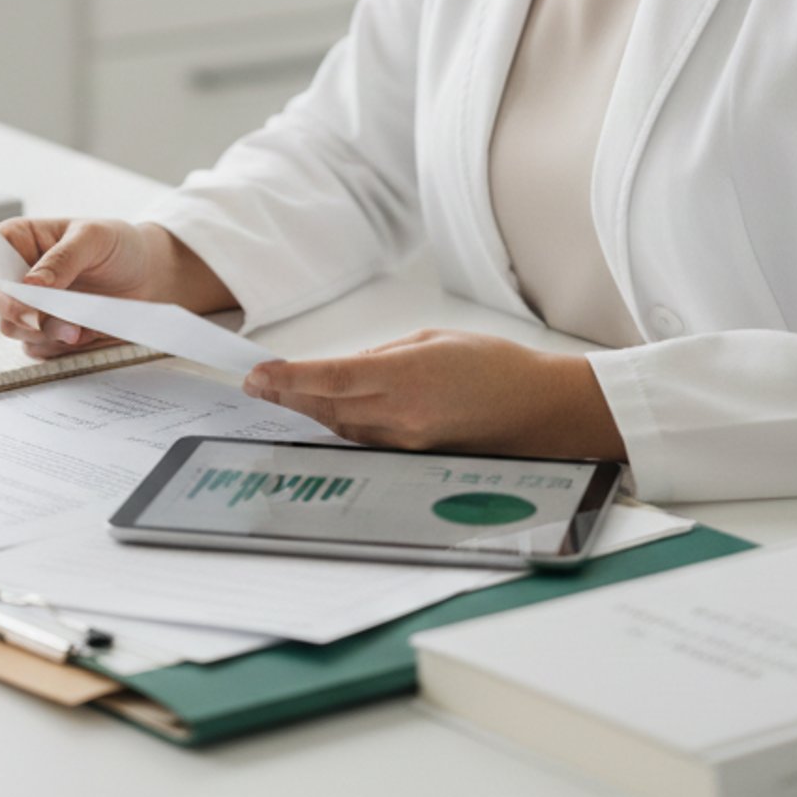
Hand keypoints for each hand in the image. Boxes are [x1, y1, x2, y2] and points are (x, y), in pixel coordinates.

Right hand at [0, 218, 234, 359]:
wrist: (150, 279)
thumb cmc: (119, 247)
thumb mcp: (93, 239)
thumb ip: (61, 261)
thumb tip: (28, 285)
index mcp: (20, 239)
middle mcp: (17, 274)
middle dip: (14, 308)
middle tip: (40, 315)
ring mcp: (30, 306)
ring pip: (10, 327)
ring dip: (40, 330)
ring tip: (76, 326)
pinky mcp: (46, 332)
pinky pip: (34, 348)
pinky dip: (54, 345)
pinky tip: (79, 333)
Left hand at [243, 330, 627, 460]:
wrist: (540, 409)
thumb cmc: (495, 365)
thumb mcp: (433, 340)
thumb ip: (383, 355)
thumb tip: (345, 368)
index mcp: (406, 376)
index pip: (331, 379)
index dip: (289, 379)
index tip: (258, 375)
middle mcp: (402, 414)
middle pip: (328, 407)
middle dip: (287, 396)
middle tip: (256, 386)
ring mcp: (409, 441)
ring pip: (343, 426)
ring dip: (309, 411)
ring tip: (278, 395)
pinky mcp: (417, 456)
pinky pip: (367, 439)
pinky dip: (340, 425)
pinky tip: (323, 413)